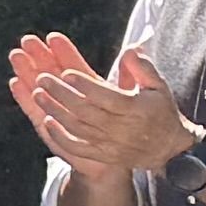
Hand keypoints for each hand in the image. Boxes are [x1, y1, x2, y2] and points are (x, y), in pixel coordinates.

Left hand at [8, 33, 189, 179]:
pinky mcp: (103, 156)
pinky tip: (45, 120)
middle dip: (61, 94)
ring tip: (37, 94)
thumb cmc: (160, 111)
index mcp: (135, 109)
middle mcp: (122, 129)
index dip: (85, 85)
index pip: (106, 97)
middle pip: (86, 111)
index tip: (66, 72)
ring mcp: (111, 145)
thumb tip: (131, 49)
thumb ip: (143, 68)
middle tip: (41, 78)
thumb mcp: (159, 87)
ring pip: (77, 128)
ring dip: (55, 111)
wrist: (168, 149)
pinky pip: (77, 148)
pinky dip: (60, 136)